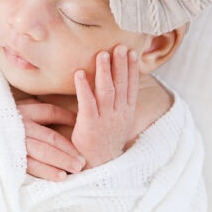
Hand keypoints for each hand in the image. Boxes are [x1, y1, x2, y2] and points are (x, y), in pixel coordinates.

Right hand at [16, 100, 84, 182]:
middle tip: (83, 158)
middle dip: (69, 149)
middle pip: (50, 137)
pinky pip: (32, 166)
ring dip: (61, 161)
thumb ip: (39, 111)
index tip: (80, 124)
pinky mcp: (10, 157)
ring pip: (43, 152)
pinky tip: (60, 177)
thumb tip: (69, 115)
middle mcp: (20, 126)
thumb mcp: (18, 110)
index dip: (66, 117)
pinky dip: (47, 172)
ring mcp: (15, 143)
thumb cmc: (3, 123)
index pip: (49, 112)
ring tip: (77, 168)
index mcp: (23, 111)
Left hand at [72, 45, 138, 166]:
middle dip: (121, 64)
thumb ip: (119, 103)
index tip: (132, 51)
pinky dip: (83, 87)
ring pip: (107, 91)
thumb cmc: (106, 140)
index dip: (132, 68)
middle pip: (121, 85)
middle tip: (120, 46)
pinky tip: (79, 74)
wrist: (100, 165)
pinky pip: (87, 103)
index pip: (131, 86)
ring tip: (102, 54)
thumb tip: (119, 82)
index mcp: (126, 112)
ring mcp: (105, 119)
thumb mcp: (119, 121)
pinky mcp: (89, 125)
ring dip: (105, 71)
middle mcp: (118, 114)